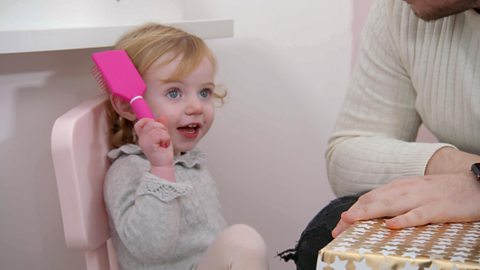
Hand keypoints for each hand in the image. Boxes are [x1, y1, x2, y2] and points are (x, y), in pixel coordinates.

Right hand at [134, 117, 173, 169]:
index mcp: (143, 136)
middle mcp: (141, 138)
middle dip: (161, 128)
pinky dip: (165, 138)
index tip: (157, 129)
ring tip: (163, 142)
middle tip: (163, 138)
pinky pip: (158, 134)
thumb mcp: (163, 136)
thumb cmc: (163, 151)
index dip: (149, 121)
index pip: (140, 123)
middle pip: (150, 123)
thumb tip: (161, 117)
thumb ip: (162, 126)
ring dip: (164, 134)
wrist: (163, 164)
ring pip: (156, 128)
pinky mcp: (149, 145)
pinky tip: (164, 144)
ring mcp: (144, 141)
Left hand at [332, 172, 479, 236]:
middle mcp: (406, 190)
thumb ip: (395, 202)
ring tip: (351, 220)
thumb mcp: (414, 193)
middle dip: (354, 215)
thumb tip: (376, 216)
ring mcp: (421, 198)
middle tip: (338, 228)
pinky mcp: (438, 208)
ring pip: (390, 205)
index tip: (339, 225)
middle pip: (374, 201)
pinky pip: (418, 215)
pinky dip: (404, 220)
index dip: (353, 211)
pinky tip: (391, 225)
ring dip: (368, 213)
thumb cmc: (441, 192)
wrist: (474, 184)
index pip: (370, 198)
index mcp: (399, 187)